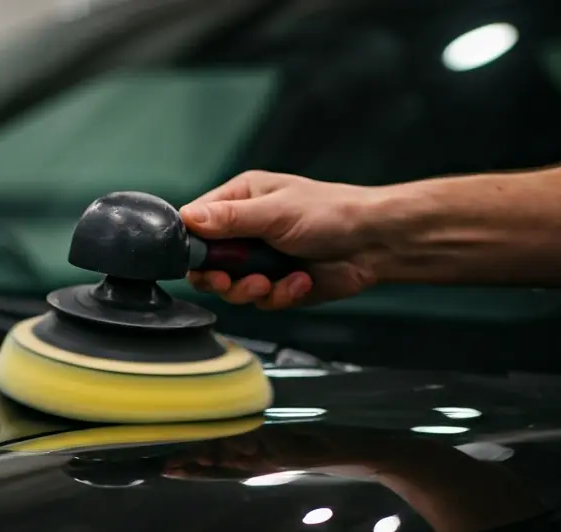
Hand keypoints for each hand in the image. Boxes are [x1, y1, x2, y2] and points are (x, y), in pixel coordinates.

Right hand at [180, 170, 384, 308]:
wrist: (373, 243)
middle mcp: (245, 231)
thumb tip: (187, 218)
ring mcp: (261, 260)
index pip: (196, 225)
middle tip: (231, 279)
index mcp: (240, 201)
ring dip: (250, 289)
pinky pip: (261, 301)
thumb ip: (229, 219)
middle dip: (220, 277)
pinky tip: (299, 281)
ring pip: (231, 288)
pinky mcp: (277, 284)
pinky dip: (279, 295)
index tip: (202, 261)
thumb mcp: (274, 211)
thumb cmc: (331, 213)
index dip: (193, 247)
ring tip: (271, 281)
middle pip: (207, 264)